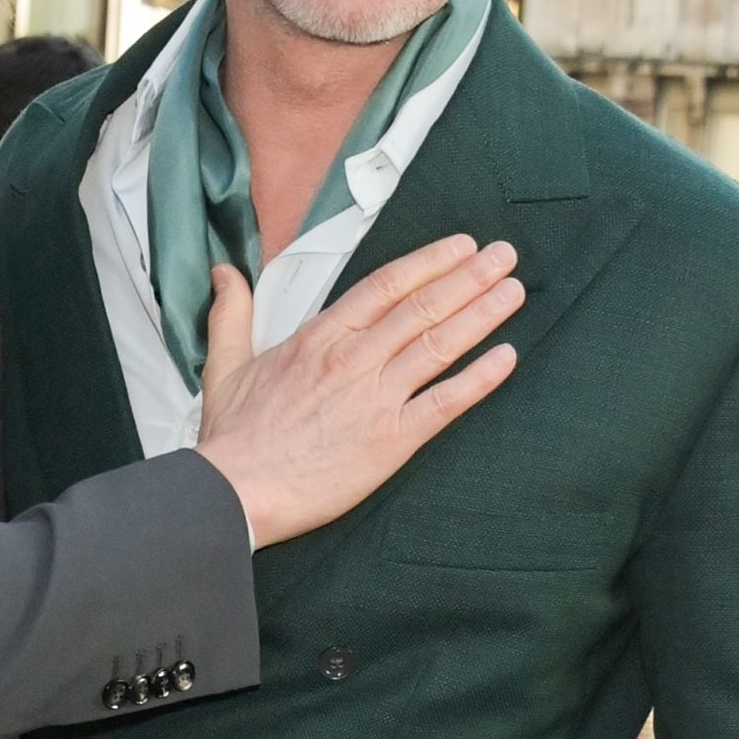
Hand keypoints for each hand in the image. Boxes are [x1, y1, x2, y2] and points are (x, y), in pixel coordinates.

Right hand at [196, 235, 522, 548]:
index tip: (461, 246)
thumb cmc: (234, 438)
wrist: (237, 491)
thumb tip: (225, 273)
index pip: (386, 286)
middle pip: (423, 307)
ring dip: (481, 314)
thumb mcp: (224, 365)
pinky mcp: (391, 439)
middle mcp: (354, 359)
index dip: (430, 262)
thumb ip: (231, 314)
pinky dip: (479, 378)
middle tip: (504, 256)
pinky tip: (506, 358)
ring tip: (513, 291)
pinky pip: (445, 402)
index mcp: (319, 338)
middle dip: (469, 277)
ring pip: (439, 344)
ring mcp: (375, 398)